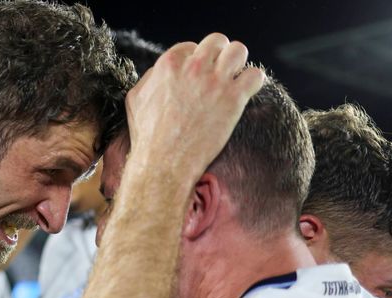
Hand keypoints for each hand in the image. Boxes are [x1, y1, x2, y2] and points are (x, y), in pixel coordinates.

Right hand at [124, 33, 264, 181]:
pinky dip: (252, 82)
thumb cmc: (148, 136)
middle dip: (219, 55)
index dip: (195, 60)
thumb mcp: (136, 101)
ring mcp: (215, 81)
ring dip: (238, 63)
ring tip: (234, 79)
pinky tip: (245, 93)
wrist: (165, 161)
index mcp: (169, 64)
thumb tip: (159, 73)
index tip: (198, 75)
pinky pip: (255, 75)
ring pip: (239, 51)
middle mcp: (194, 67)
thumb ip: (149, 79)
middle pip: (217, 42)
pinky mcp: (233, 98)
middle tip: (218, 73)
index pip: (191, 46)